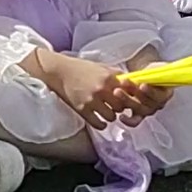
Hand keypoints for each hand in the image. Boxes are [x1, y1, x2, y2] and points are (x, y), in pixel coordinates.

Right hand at [49, 54, 170, 129]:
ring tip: (107, 112)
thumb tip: (131, 83)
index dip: (130, 97)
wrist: (60, 71)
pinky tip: (101, 121)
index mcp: (108, 77)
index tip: (129, 99)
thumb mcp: (101, 67)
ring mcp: (92, 101)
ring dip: (111, 115)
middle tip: (117, 106)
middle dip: (121, 107)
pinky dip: (102, 124)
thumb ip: (116, 75)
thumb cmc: (81, 68)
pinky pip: (98, 124)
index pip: (128, 92)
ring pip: (111, 116)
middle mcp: (102, 89)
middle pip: (121, 106)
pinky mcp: (82, 110)